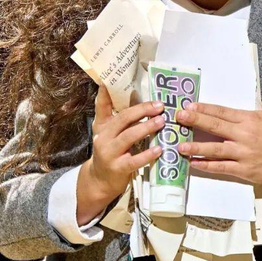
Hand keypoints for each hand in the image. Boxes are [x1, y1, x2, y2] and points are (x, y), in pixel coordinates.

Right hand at [77, 85, 164, 221]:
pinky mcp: (118, 168)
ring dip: (146, 128)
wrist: (100, 180)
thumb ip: (119, 118)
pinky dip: (147, 154)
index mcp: (102, 126)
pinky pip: (134, 160)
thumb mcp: (109, 133)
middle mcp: (103, 137)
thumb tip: (138, 99)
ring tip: (161, 121)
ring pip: (128, 137)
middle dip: (142, 110)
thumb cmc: (110, 152)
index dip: (105, 93)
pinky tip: (159, 149)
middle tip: (159, 106)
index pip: (102, 105)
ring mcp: (109, 153)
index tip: (109, 80)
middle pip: (123, 119)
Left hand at [175, 100, 261, 184]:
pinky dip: (206, 166)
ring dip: (195, 147)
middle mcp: (244, 135)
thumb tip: (248, 99)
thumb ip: (259, 104)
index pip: (222, 112)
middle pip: (215, 127)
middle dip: (194, 121)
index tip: (189, 106)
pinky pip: (221, 167)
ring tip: (180, 145)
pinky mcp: (243, 170)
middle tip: (178, 117)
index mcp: (249, 119)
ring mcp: (243, 153)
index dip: (204, 108)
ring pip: (214, 149)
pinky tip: (193, 164)